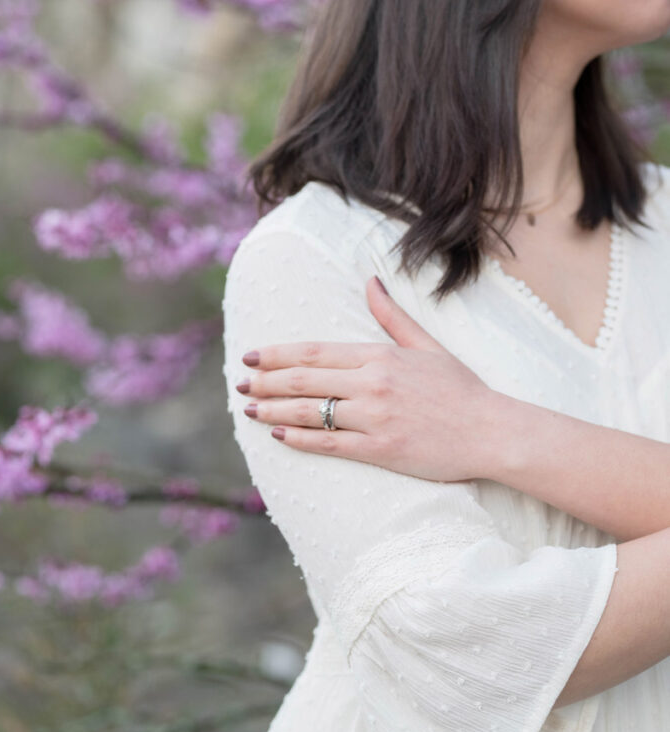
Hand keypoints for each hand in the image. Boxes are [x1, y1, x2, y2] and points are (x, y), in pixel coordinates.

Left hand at [234, 276, 498, 482]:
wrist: (492, 432)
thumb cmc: (461, 389)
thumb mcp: (426, 345)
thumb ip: (391, 317)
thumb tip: (369, 281)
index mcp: (380, 356)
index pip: (316, 352)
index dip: (279, 354)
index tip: (252, 355)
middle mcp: (372, 384)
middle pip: (305, 380)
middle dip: (266, 381)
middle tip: (239, 384)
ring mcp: (374, 418)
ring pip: (310, 411)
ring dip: (273, 408)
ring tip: (248, 408)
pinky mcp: (380, 449)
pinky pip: (329, 442)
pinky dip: (299, 437)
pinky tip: (278, 433)